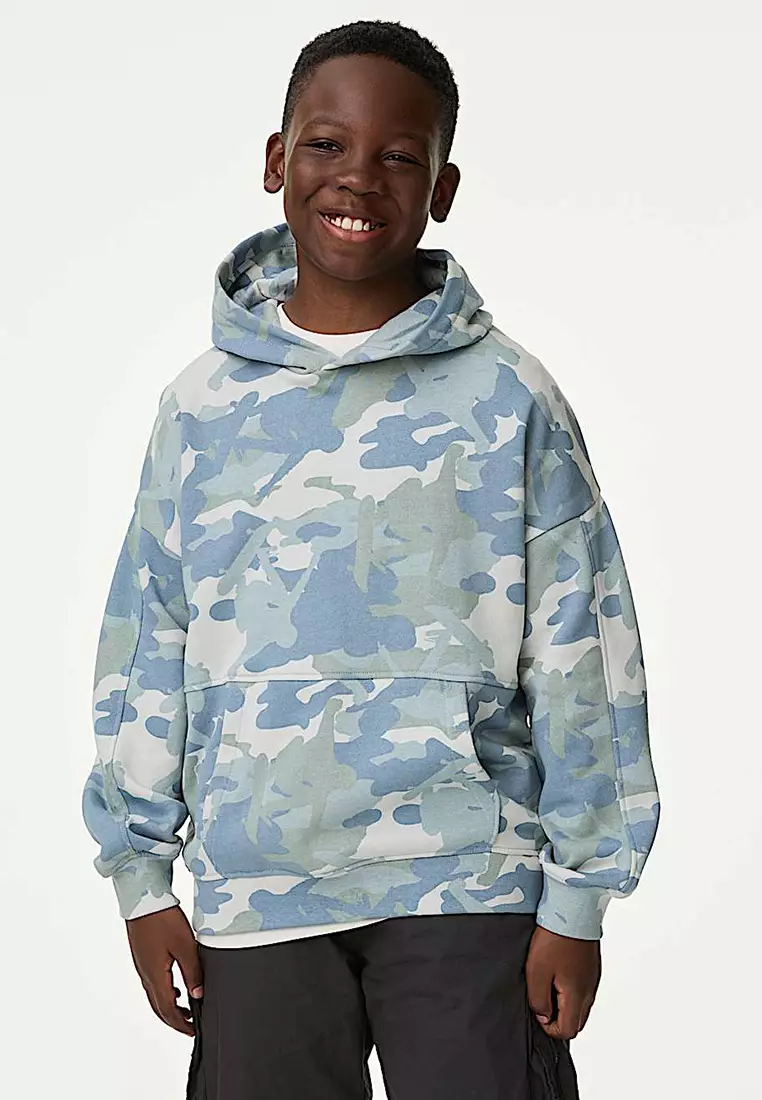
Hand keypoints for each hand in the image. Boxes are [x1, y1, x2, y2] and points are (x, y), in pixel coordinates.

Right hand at [125, 904, 203, 1035]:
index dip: (181, 1023)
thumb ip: (193, 972)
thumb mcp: (185, 945)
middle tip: (191, 1026)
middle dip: (175, 1020)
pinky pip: (153, 984)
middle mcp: (145, 975)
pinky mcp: (143, 957)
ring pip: (155, 996)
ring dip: (170, 1007)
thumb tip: (198, 995)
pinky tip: (176, 988)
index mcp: (155, 976)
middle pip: (159, 1007)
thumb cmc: (162, 919)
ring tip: (187, 1010)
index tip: (194, 1032)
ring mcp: (142, 966)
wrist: (143, 899)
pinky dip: (165, 993)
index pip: (168, 1010)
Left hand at [525, 924, 600, 1039]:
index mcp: (578, 996)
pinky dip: (570, 991)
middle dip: (559, 1019)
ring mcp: (593, 978)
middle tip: (542, 999)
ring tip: (547, 984)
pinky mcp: (592, 967)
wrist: (572, 910)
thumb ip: (539, 1000)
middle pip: (577, 1022)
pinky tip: (557, 973)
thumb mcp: (536, 972)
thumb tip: (543, 1016)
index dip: (549, 1028)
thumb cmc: (554, 939)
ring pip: (581, 1006)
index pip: (568, 1031)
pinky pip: (583, 990)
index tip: (537, 1009)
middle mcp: (590, 991)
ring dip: (565, 1005)